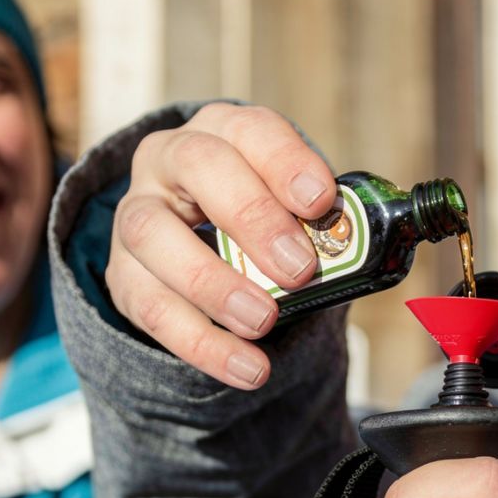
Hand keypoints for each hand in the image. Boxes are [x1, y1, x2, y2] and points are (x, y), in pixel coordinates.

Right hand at [106, 103, 335, 388]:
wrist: (200, 246)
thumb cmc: (262, 223)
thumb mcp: (292, 212)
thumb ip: (323, 225)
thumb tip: (373, 250)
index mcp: (225, 134)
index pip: (252, 130)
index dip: (286, 162)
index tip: (320, 202)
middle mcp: (170, 161)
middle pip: (199, 167)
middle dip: (253, 218)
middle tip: (300, 269)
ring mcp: (138, 214)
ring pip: (155, 236)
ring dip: (213, 283)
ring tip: (263, 322)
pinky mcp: (124, 274)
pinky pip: (151, 307)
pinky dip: (201, 343)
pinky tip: (246, 367)